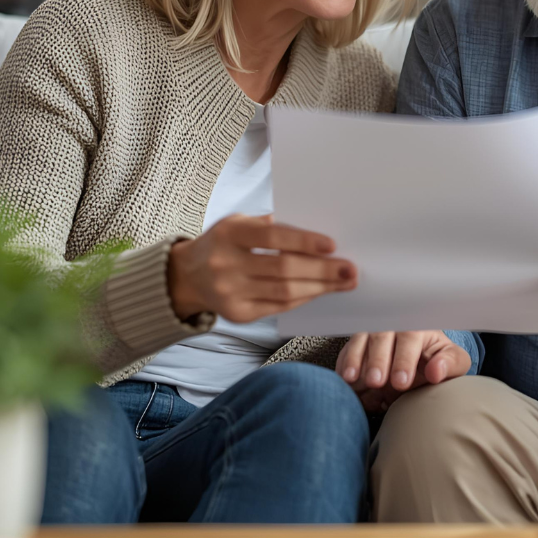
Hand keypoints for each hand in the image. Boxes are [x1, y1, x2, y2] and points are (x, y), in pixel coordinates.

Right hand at [167, 214, 355, 323]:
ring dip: (319, 288)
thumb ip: (271, 225)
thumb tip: (317, 230)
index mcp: (230, 234)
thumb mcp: (239, 222)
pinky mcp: (237, 315)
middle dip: (322, 270)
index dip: (303, 241)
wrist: (187, 275)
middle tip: (350, 269)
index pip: (272, 236)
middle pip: (282, 269)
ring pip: (283, 293)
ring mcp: (230, 293)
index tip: (332, 244)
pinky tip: (321, 292)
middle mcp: (226, 264)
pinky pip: (278, 308)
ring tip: (345, 282)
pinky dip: (303, 299)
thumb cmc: (225, 242)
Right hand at [336, 330, 470, 411]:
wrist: (419, 360)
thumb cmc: (436, 359)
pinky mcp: (356, 344)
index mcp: (418, 326)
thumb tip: (436, 371)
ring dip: (355, 358)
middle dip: (377, 360)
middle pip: (381, 336)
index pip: (410, 337)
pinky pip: (346, 350)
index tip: (402, 381)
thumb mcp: (453, 361)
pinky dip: (343, 363)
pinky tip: (342, 378)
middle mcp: (392, 325)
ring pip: (360, 339)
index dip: (404, 359)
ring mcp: (371, 332)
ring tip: (352, 379)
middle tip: (376, 381)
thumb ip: (449, 364)